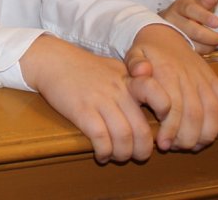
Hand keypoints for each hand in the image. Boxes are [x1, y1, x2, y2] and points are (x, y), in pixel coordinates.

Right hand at [21, 34, 157, 162]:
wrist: (53, 61)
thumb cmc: (84, 68)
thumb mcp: (113, 68)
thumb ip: (133, 83)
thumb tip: (153, 106)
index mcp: (128, 79)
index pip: (157, 94)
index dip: (165, 114)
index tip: (158, 125)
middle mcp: (118, 90)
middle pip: (142, 130)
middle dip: (143, 151)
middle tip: (137, 155)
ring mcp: (100, 100)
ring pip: (123, 138)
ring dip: (123, 155)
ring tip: (117, 156)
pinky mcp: (82, 111)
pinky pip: (101, 139)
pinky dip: (104, 152)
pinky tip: (101, 154)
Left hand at [126, 24, 217, 151]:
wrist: (163, 33)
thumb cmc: (145, 51)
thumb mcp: (133, 54)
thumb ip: (134, 64)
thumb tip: (141, 72)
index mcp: (167, 72)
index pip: (173, 107)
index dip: (170, 130)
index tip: (162, 144)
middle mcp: (188, 76)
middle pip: (194, 114)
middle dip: (187, 137)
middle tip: (176, 148)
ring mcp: (203, 77)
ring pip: (212, 110)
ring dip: (206, 133)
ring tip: (193, 145)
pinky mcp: (213, 78)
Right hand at [159, 0, 217, 53]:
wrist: (165, 25)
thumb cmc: (187, 14)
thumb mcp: (196, 4)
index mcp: (180, 6)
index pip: (192, 10)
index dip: (205, 16)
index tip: (217, 22)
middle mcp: (172, 20)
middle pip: (193, 30)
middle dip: (211, 37)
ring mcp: (170, 34)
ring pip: (192, 44)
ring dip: (208, 46)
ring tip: (215, 44)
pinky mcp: (171, 48)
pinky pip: (189, 53)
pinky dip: (200, 52)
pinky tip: (206, 49)